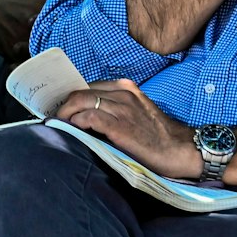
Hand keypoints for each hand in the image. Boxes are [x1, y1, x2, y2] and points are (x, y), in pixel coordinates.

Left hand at [55, 79, 201, 179]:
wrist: (182, 149)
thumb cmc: (157, 135)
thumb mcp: (134, 112)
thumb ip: (113, 108)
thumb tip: (83, 114)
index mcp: (125, 88)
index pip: (87, 87)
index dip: (70, 99)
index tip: (60, 110)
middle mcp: (123, 93)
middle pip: (78, 92)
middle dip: (62, 106)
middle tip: (55, 119)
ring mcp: (122, 108)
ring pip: (80, 101)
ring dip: (65, 114)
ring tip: (59, 126)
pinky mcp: (121, 125)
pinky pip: (90, 117)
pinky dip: (77, 121)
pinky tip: (74, 129)